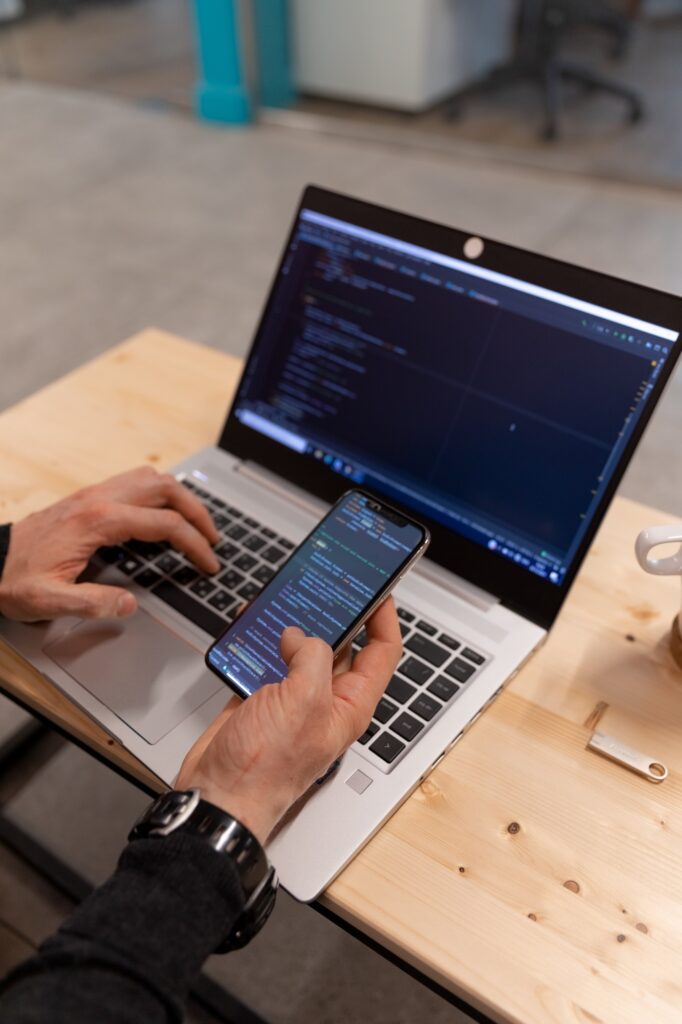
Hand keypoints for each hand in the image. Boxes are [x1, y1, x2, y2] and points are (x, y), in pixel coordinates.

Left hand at [0, 466, 219, 621]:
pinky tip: (163, 516)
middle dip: (198, 513)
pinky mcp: (89, 497)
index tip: (208, 563)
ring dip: (181, 498)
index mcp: (98, 521)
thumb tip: (130, 604)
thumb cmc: (14, 579)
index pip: (164, 524)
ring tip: (195, 524)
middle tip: (213, 539)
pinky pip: (136, 483)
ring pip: (152, 479)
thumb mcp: (49, 601)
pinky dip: (160, 495)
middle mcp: (99, 499)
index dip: (194, 544)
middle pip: (165, 488)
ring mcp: (94, 494)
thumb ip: (93, 603)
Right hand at [176, 598, 401, 843]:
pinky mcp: (260, 700)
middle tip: (326, 583)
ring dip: (292, 624)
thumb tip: (299, 636)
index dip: (384, 618)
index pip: (382, 653)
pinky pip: (266, 660)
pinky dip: (258, 641)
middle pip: (341, 646)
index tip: (379, 588)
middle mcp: (325, 701)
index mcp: (350, 705)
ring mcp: (292, 700)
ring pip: (300, 650)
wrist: (218, 796)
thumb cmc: (265, 768)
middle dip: (333, 614)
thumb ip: (311, 658)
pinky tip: (249, 626)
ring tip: (285, 598)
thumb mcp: (303, 702)